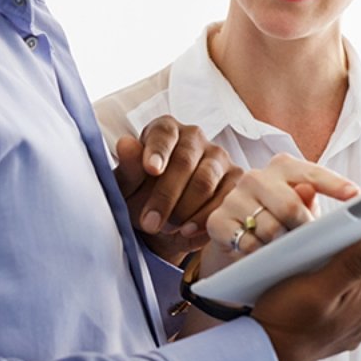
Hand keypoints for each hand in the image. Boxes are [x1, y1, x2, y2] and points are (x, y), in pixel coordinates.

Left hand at [112, 116, 241, 261]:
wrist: (162, 222)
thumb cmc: (140, 196)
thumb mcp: (127, 186)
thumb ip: (128, 166)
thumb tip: (125, 144)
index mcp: (165, 129)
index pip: (164, 133)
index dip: (157, 151)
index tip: (151, 170)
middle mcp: (194, 137)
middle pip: (184, 161)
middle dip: (165, 196)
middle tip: (149, 222)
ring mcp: (218, 156)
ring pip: (205, 182)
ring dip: (184, 210)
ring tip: (167, 227)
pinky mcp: (234, 179)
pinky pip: (225, 199)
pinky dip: (205, 218)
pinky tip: (187, 230)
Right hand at [203, 154, 358, 267]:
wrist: (237, 243)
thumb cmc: (280, 223)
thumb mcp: (301, 213)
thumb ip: (314, 204)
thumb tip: (331, 198)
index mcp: (283, 168)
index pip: (311, 174)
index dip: (334, 184)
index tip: (355, 195)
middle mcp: (257, 177)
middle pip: (290, 205)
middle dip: (305, 229)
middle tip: (312, 245)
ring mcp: (234, 197)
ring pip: (269, 228)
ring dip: (281, 247)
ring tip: (285, 253)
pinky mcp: (217, 220)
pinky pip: (246, 243)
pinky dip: (258, 254)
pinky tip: (261, 257)